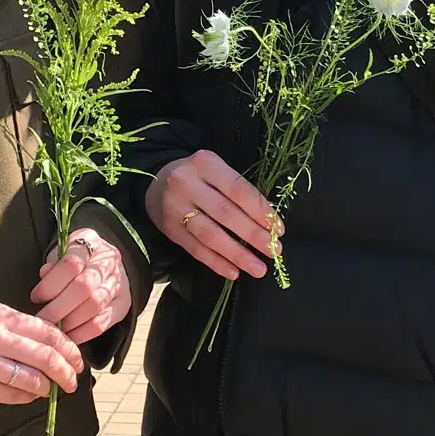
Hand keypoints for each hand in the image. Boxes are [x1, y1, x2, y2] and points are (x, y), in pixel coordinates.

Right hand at [0, 301, 83, 405]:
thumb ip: (16, 324)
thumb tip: (50, 341)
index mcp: (0, 315)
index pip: (47, 331)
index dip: (68, 347)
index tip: (76, 358)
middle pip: (45, 356)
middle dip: (66, 371)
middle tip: (73, 380)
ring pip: (31, 379)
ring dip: (47, 387)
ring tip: (52, 389)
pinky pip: (12, 395)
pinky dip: (28, 397)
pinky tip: (32, 395)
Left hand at [30, 228, 130, 344]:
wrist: (101, 263)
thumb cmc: (74, 259)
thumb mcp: (61, 252)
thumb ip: (53, 264)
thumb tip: (44, 275)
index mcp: (90, 241)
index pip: (71, 263)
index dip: (51, 283)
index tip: (35, 297)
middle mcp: (108, 261)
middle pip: (84, 287)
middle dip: (58, 308)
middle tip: (41, 320)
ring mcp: (119, 283)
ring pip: (94, 306)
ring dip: (69, 323)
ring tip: (53, 330)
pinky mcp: (123, 304)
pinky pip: (103, 323)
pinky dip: (82, 333)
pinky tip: (67, 337)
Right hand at [146, 149, 281, 280]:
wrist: (156, 181)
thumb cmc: (198, 176)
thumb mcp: (215, 170)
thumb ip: (236, 190)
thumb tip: (268, 224)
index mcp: (206, 164)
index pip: (238, 190)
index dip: (261, 211)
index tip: (278, 229)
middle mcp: (188, 183)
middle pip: (226, 213)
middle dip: (254, 235)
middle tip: (274, 251)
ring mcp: (176, 207)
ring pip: (211, 235)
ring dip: (237, 254)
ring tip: (258, 268)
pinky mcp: (169, 229)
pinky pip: (196, 249)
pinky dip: (217, 263)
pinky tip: (233, 272)